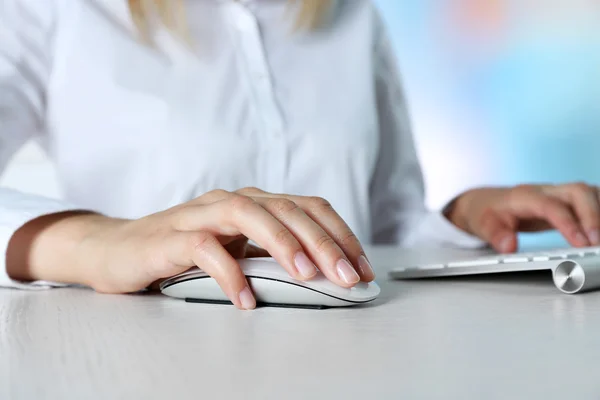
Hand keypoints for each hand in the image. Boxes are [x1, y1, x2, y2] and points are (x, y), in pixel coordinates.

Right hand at [7, 188, 374, 308]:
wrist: (117, 249)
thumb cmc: (182, 251)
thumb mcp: (237, 250)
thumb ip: (271, 254)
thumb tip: (322, 274)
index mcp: (253, 203)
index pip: (307, 207)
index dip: (339, 234)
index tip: (362, 267)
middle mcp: (231, 202)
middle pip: (286, 209)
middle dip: (324, 242)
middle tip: (348, 277)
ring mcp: (200, 215)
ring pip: (249, 215)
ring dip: (283, 244)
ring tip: (307, 276)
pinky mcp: (170, 237)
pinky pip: (203, 248)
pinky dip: (229, 272)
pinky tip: (245, 299)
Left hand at [445, 183, 599, 252]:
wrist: (485, 201)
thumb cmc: (486, 212)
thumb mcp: (482, 225)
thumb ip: (495, 236)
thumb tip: (509, 246)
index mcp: (525, 196)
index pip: (552, 206)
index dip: (569, 223)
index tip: (582, 243)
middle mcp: (545, 190)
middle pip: (578, 192)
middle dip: (593, 216)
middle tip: (597, 243)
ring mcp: (558, 193)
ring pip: (588, 193)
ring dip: (599, 214)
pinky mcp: (566, 201)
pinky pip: (590, 200)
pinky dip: (599, 212)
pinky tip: (599, 231)